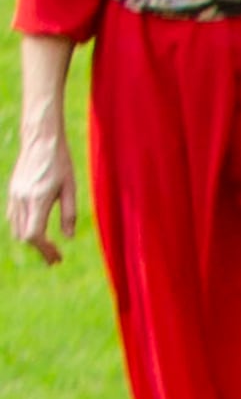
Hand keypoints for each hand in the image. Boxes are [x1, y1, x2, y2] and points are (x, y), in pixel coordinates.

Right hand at [8, 134, 70, 265]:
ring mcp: (15, 194)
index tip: (57, 258)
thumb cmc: (60, 163)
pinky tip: (37, 230)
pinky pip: (13, 216)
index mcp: (37, 200)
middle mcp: (22, 198)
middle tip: (54, 258)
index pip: (35, 235)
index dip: (45, 250)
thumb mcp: (70, 190)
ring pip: (17, 227)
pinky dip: (23, 227)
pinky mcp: (13, 190)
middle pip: (25, 235)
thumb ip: (69, 215)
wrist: (40, 139)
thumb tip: (67, 237)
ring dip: (31, 240)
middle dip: (39, 249)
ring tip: (47, 247)